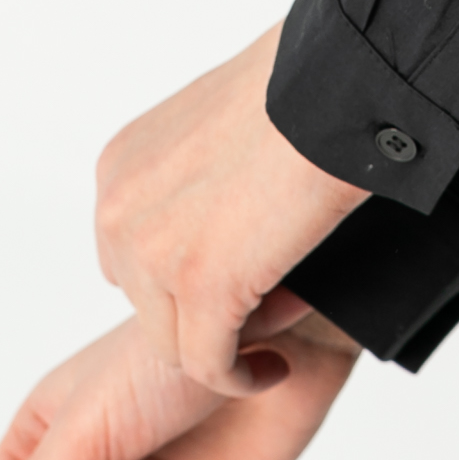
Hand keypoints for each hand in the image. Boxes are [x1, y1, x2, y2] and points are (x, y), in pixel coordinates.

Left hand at [93, 23, 366, 392]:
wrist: (339, 84)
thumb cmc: (306, 85)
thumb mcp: (223, 122)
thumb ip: (206, 169)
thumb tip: (232, 201)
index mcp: (122, 165)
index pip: (132, 250)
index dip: (184, 273)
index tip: (243, 272)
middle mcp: (119, 209)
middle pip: (145, 300)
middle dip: (200, 310)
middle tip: (267, 304)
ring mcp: (152, 252)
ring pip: (174, 340)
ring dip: (224, 345)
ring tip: (278, 332)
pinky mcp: (201, 288)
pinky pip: (207, 365)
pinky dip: (239, 376)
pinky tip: (274, 368)